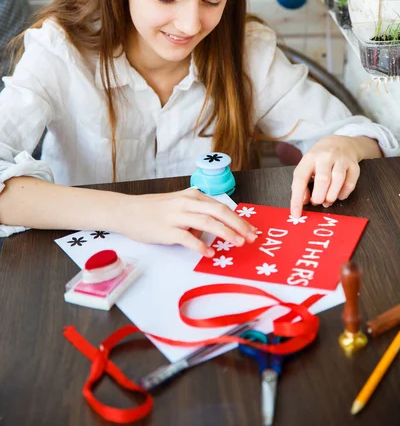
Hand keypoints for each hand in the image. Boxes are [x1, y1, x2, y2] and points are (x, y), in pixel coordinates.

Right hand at [118, 187, 258, 255]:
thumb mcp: (179, 205)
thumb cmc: (154, 210)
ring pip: (207, 222)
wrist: (127, 211)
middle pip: (219, 211)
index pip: (222, 207)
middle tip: (251, 238)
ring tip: (238, 243)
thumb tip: (215, 229)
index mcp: (193, 196)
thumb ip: (198, 214)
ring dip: (225, 233)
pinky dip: (200, 245)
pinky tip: (209, 253)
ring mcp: (176, 216)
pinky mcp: (166, 230)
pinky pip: (187, 238)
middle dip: (238, 225)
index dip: (239, 219)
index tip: (252, 230)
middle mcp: (187, 202)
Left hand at [290, 135, 370, 217]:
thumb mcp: (307, 166)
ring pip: (338, 179)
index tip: (295, 214)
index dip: (297, 198)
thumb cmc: (319, 159)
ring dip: (331, 195)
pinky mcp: (354, 165)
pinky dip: (344, 193)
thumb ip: (302, 183)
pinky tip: (338, 196)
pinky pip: (350, 182)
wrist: (340, 143)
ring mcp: (341, 160)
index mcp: (309, 158)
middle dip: (319, 196)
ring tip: (327, 201)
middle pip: (322, 179)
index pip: (300, 178)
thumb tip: (303, 201)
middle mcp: (325, 157)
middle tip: (317, 202)